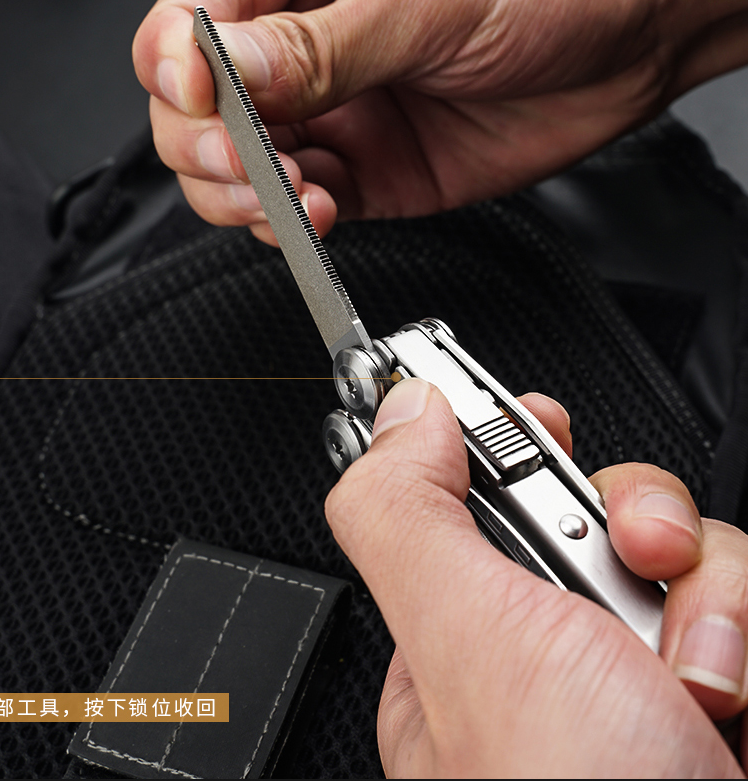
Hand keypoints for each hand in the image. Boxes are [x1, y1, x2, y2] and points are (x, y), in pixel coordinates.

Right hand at [133, 0, 747, 243]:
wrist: (628, 40)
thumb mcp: (424, 1)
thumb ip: (321, 46)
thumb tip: (230, 72)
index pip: (190, 21)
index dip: (178, 65)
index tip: (203, 93)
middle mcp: (301, 49)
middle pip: (196, 110)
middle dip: (206, 145)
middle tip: (247, 161)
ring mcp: (330, 117)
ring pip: (238, 172)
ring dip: (245, 197)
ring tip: (292, 196)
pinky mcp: (363, 175)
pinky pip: (298, 212)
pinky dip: (293, 226)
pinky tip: (318, 213)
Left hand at [325, 378, 747, 775]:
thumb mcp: (461, 640)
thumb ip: (407, 515)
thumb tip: (402, 417)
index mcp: (464, 632)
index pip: (478, 498)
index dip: (508, 442)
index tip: (535, 413)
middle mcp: (552, 649)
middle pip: (589, 509)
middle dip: (628, 516)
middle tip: (631, 553)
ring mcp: (640, 670)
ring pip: (681, 549)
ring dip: (707, 589)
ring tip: (692, 673)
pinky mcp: (720, 688)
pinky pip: (741, 597)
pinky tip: (731, 701)